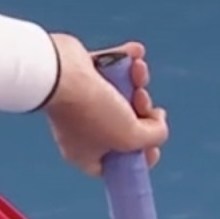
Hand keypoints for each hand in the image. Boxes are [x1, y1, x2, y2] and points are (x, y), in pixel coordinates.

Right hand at [43, 34, 168, 177]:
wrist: (61, 71)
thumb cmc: (91, 110)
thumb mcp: (131, 136)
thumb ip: (154, 136)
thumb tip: (158, 123)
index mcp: (86, 154)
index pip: (117, 165)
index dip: (139, 157)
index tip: (153, 146)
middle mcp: (82, 130)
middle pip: (126, 127)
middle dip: (143, 111)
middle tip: (143, 101)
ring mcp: (82, 102)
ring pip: (122, 93)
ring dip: (138, 79)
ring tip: (138, 69)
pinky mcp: (82, 75)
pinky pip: (112, 68)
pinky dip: (126, 60)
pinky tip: (135, 53)